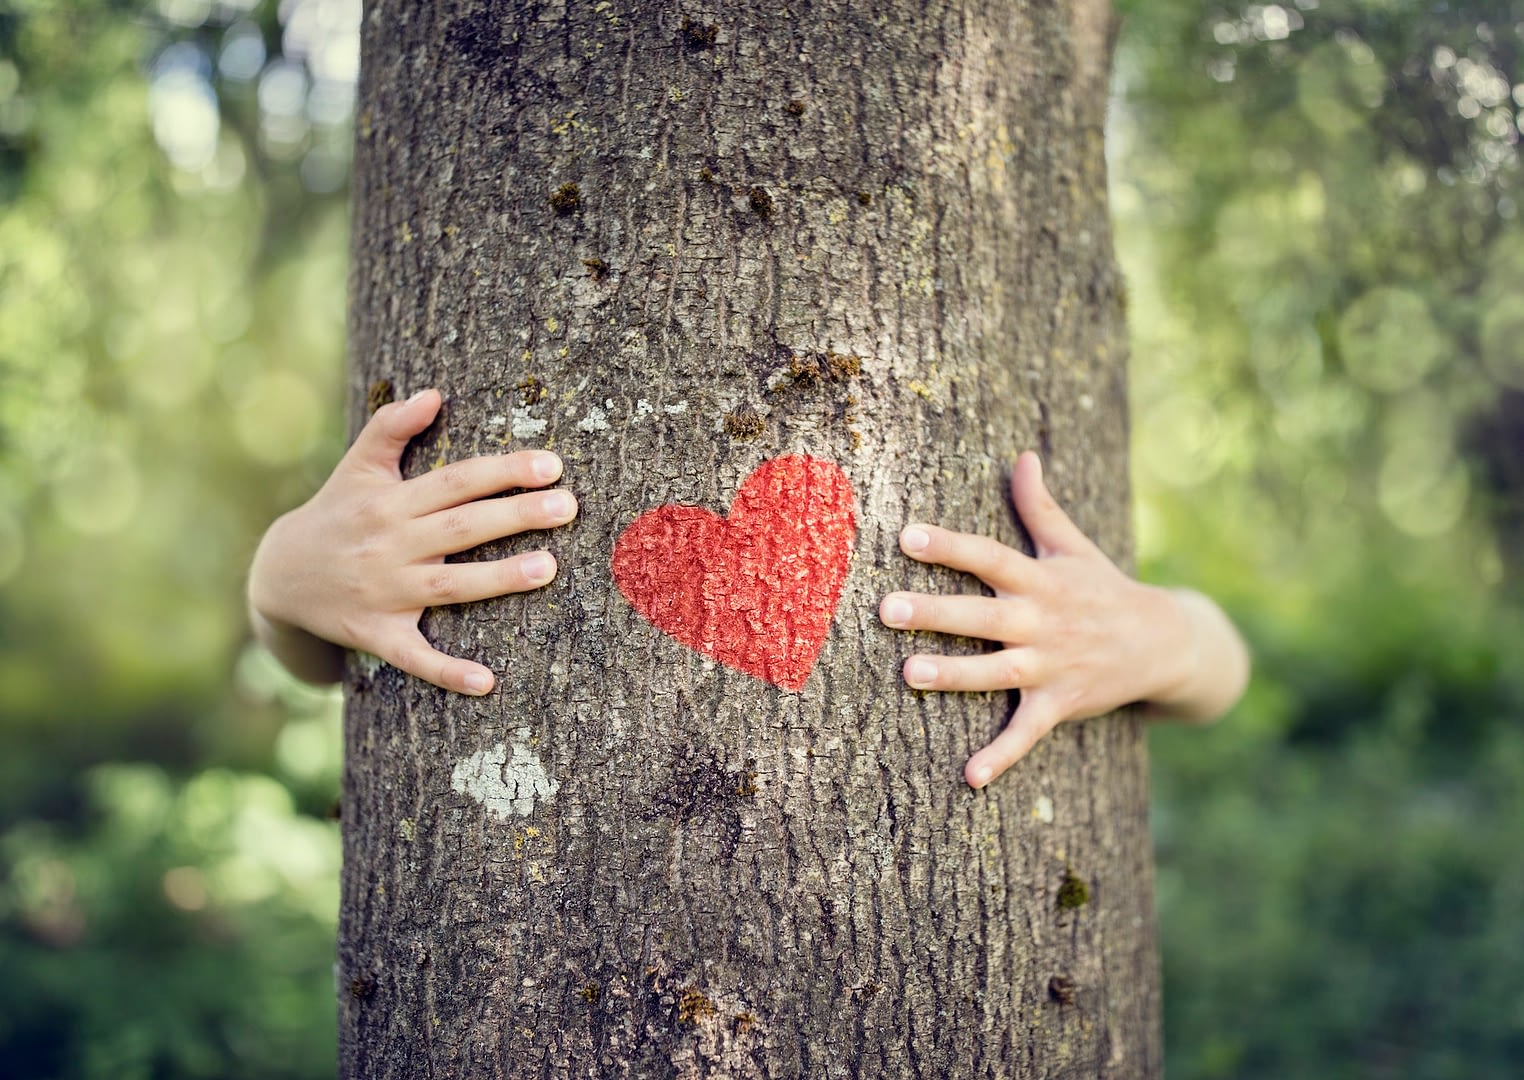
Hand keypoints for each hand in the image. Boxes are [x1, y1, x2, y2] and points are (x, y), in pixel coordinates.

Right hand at [247, 389, 577, 695]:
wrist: (277, 578)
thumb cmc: (335, 514)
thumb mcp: (356, 467)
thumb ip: (390, 427)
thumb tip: (433, 394)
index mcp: (390, 501)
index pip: (456, 481)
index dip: (503, 472)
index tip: (552, 465)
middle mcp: (389, 545)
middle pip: (461, 528)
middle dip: (516, 516)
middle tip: (568, 506)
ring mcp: (383, 593)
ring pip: (449, 587)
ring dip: (498, 580)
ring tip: (549, 568)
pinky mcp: (375, 635)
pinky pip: (414, 657)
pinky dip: (447, 671)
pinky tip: (487, 682)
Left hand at [880, 452, 1246, 788]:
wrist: (1166, 643)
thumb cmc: (1104, 589)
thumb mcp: (1074, 546)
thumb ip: (1040, 506)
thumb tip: (1022, 456)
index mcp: (1041, 580)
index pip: (990, 557)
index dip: (950, 546)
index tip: (907, 535)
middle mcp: (1042, 621)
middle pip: (983, 614)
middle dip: (936, 611)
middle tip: (887, 608)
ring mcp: (1051, 665)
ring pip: (996, 672)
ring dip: (954, 675)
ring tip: (909, 673)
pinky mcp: (1060, 704)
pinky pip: (1027, 733)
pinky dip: (1002, 757)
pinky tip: (969, 777)